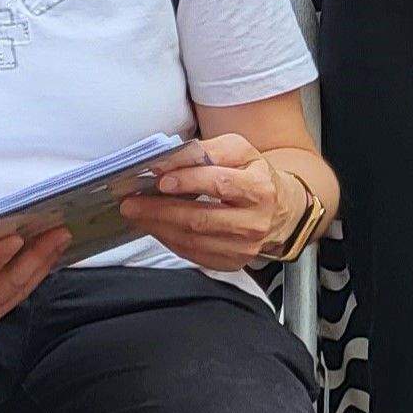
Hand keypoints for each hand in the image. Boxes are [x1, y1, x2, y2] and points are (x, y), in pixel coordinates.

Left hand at [118, 134, 296, 272]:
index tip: (160, 179)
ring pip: (193, 240)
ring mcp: (245, 247)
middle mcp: (255, 222)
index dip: (188, 181)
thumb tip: (165, 160)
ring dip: (158, 226)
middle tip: (130, 203)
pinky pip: (194, 254)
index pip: (219, 185)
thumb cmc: (252, 174)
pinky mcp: (234, 262)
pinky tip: (154, 227)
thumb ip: (204, 151)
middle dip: (160, 210)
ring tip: (136, 213)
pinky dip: (169, 240)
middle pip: (201, 218)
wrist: (281, 209)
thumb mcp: (238, 151)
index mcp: (259, 189)